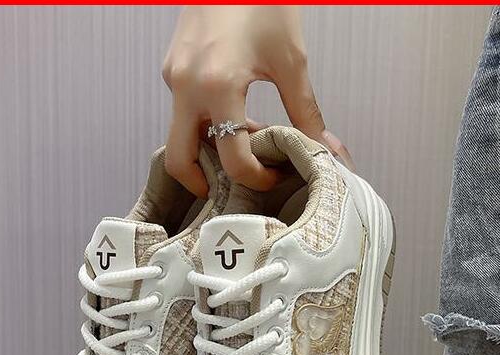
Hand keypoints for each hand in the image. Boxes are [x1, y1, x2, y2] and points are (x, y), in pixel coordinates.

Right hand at [162, 6, 353, 196]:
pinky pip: (182, 110)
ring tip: (242, 142)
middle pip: (179, 160)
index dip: (256, 178)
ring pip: (179, 135)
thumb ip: (306, 112)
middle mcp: (185, 87)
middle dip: (202, 183)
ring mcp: (173, 77)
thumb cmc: (264, 0)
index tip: (273, 176)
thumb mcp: (291, 60)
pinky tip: (232, 112)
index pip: (231, 159)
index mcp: (217, 87)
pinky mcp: (171, 67)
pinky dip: (204, 122)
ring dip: (207, 150)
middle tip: (229, 190)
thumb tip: (329, 150)